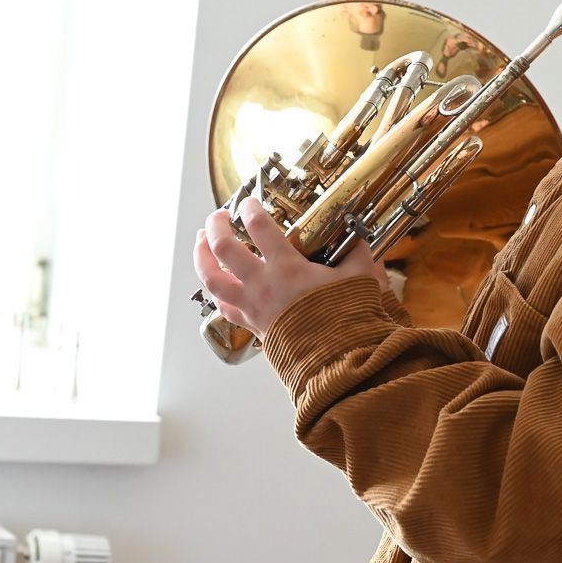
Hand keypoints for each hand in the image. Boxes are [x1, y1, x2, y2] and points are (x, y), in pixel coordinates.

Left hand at [192, 197, 388, 336]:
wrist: (339, 362)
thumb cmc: (347, 321)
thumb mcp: (360, 277)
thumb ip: (357, 252)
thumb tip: (359, 237)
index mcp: (286, 267)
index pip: (258, 226)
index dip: (250, 207)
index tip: (249, 201)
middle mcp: (262, 285)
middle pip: (222, 248)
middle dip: (215, 226)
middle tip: (219, 216)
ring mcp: (253, 307)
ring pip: (212, 279)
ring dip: (202, 257)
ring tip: (201, 243)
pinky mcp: (253, 326)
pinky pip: (224, 307)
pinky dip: (217, 291)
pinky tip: (217, 283)